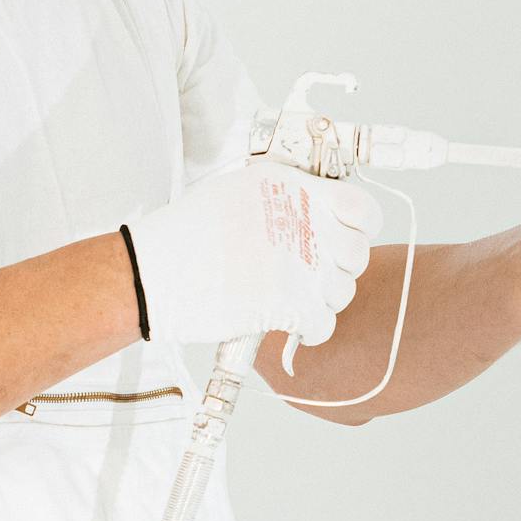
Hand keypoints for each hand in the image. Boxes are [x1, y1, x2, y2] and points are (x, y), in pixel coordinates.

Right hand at [122, 158, 383, 345]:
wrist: (156, 270)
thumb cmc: (189, 231)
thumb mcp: (241, 190)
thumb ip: (285, 197)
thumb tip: (312, 212)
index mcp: (298, 189)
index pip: (364, 209)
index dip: (359, 227)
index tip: (342, 237)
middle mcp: (309, 223)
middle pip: (357, 254)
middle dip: (338, 268)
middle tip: (309, 272)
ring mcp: (305, 265)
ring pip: (343, 292)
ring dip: (322, 299)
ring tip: (292, 297)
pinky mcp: (294, 305)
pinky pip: (323, 325)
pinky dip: (310, 330)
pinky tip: (291, 324)